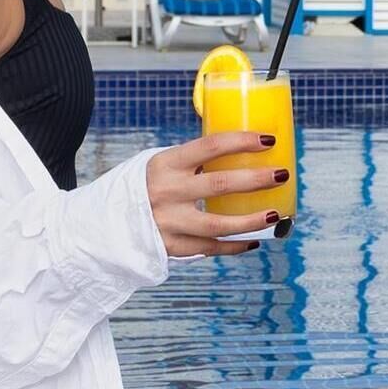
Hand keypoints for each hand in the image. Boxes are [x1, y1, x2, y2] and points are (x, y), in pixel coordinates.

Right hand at [146, 131, 281, 256]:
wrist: (105, 223)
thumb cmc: (144, 188)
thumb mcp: (160, 166)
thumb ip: (190, 162)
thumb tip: (239, 153)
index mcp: (165, 164)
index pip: (210, 146)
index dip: (242, 141)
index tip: (268, 140)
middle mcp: (166, 192)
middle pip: (220, 184)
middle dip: (256, 179)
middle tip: (281, 174)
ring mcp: (168, 222)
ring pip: (218, 224)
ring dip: (252, 219)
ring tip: (276, 213)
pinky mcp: (170, 247)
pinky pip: (210, 248)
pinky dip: (234, 245)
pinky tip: (255, 240)